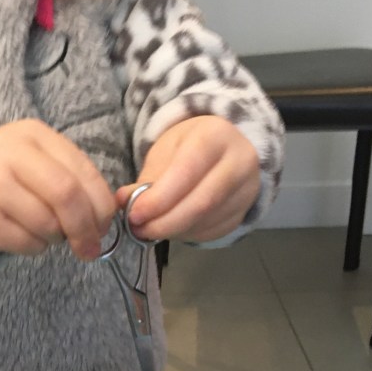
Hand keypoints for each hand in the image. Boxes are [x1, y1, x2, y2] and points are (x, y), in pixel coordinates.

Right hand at [0, 120, 115, 260]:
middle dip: (86, 228)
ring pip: (49, 226)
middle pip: (65, 198)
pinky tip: (27, 233)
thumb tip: (105, 221)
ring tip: (48, 229)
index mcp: (32, 134)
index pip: (81, 174)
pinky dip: (38, 247)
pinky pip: (29, 244)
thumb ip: (77, 180)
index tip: (105, 225)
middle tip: (91, 247)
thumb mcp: (43, 159)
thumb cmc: (13, 173)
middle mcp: (8, 156)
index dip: (101, 206)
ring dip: (59, 237)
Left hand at [116, 116, 260, 243]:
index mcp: (216, 135)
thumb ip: (148, 177)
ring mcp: (247, 189)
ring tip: (150, 230)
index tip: (134, 215)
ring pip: (207, 221)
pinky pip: (214, 231)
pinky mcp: (245, 211)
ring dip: (173, 232)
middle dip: (165, 222)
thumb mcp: (167, 149)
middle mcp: (240, 162)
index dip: (159, 199)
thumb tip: (123, 201)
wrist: (228, 146)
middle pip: (201, 203)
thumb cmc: (191, 145)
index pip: (187, 172)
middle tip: (139, 230)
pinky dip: (187, 235)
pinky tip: (172, 230)